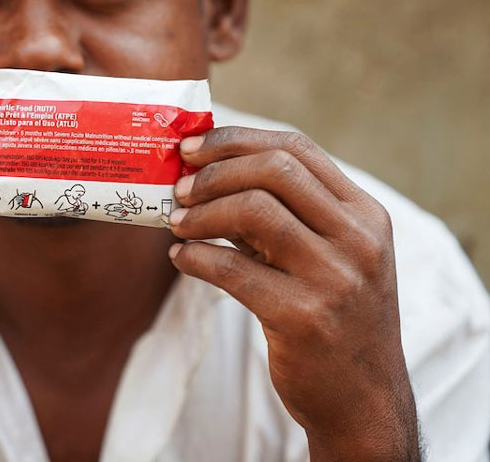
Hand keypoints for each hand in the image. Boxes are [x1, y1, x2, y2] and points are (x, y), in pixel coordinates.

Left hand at [169, 127, 418, 460]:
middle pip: (275, 169)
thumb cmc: (333, 316)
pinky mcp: (303, 318)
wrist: (363, 400)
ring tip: (176, 224)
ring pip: (253, 210)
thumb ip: (285, 214)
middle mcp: (358, 239)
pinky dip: (195, 257)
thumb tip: (206, 175)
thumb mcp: (328, 255)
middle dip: (214, 172)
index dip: (235, 140)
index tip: (191, 147)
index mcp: (365, 214)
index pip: (296, 148)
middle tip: (179, 190)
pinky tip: (181, 258)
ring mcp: (335, 278)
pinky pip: (232, 270)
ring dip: (200, 213)